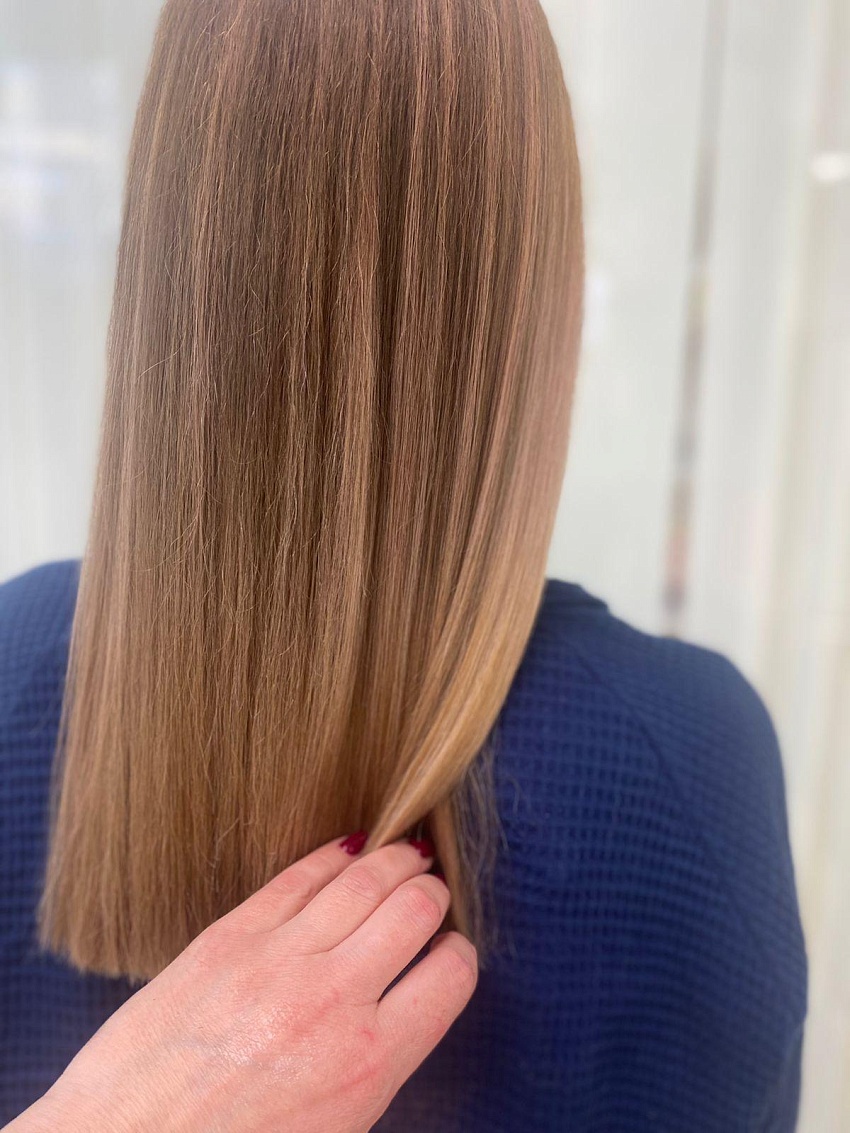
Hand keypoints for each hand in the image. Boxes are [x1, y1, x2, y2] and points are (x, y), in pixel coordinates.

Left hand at [8, 833, 476, 1132]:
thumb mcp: (332, 1127)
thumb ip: (373, 1062)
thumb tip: (396, 1008)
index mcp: (368, 1063)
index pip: (451, 974)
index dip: (457, 955)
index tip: (447, 950)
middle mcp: (332, 1000)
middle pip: (415, 908)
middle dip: (433, 893)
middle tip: (432, 889)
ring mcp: (278, 958)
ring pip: (363, 878)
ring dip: (396, 859)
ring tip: (406, 853)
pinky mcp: (229, 935)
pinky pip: (298, 876)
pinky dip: (333, 855)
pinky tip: (349, 849)